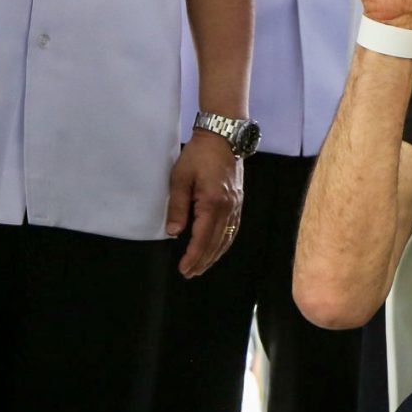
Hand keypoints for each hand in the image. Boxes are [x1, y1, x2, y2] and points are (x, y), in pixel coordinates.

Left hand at [166, 130, 244, 278]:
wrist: (223, 137)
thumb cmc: (198, 155)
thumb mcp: (180, 178)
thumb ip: (177, 206)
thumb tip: (173, 232)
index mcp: (212, 203)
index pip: (202, 238)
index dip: (193, 256)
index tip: (183, 269)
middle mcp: (228, 208)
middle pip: (216, 242)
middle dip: (203, 261)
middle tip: (190, 274)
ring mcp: (236, 205)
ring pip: (227, 238)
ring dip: (215, 255)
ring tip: (202, 267)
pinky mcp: (238, 201)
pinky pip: (233, 228)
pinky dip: (225, 243)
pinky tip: (218, 248)